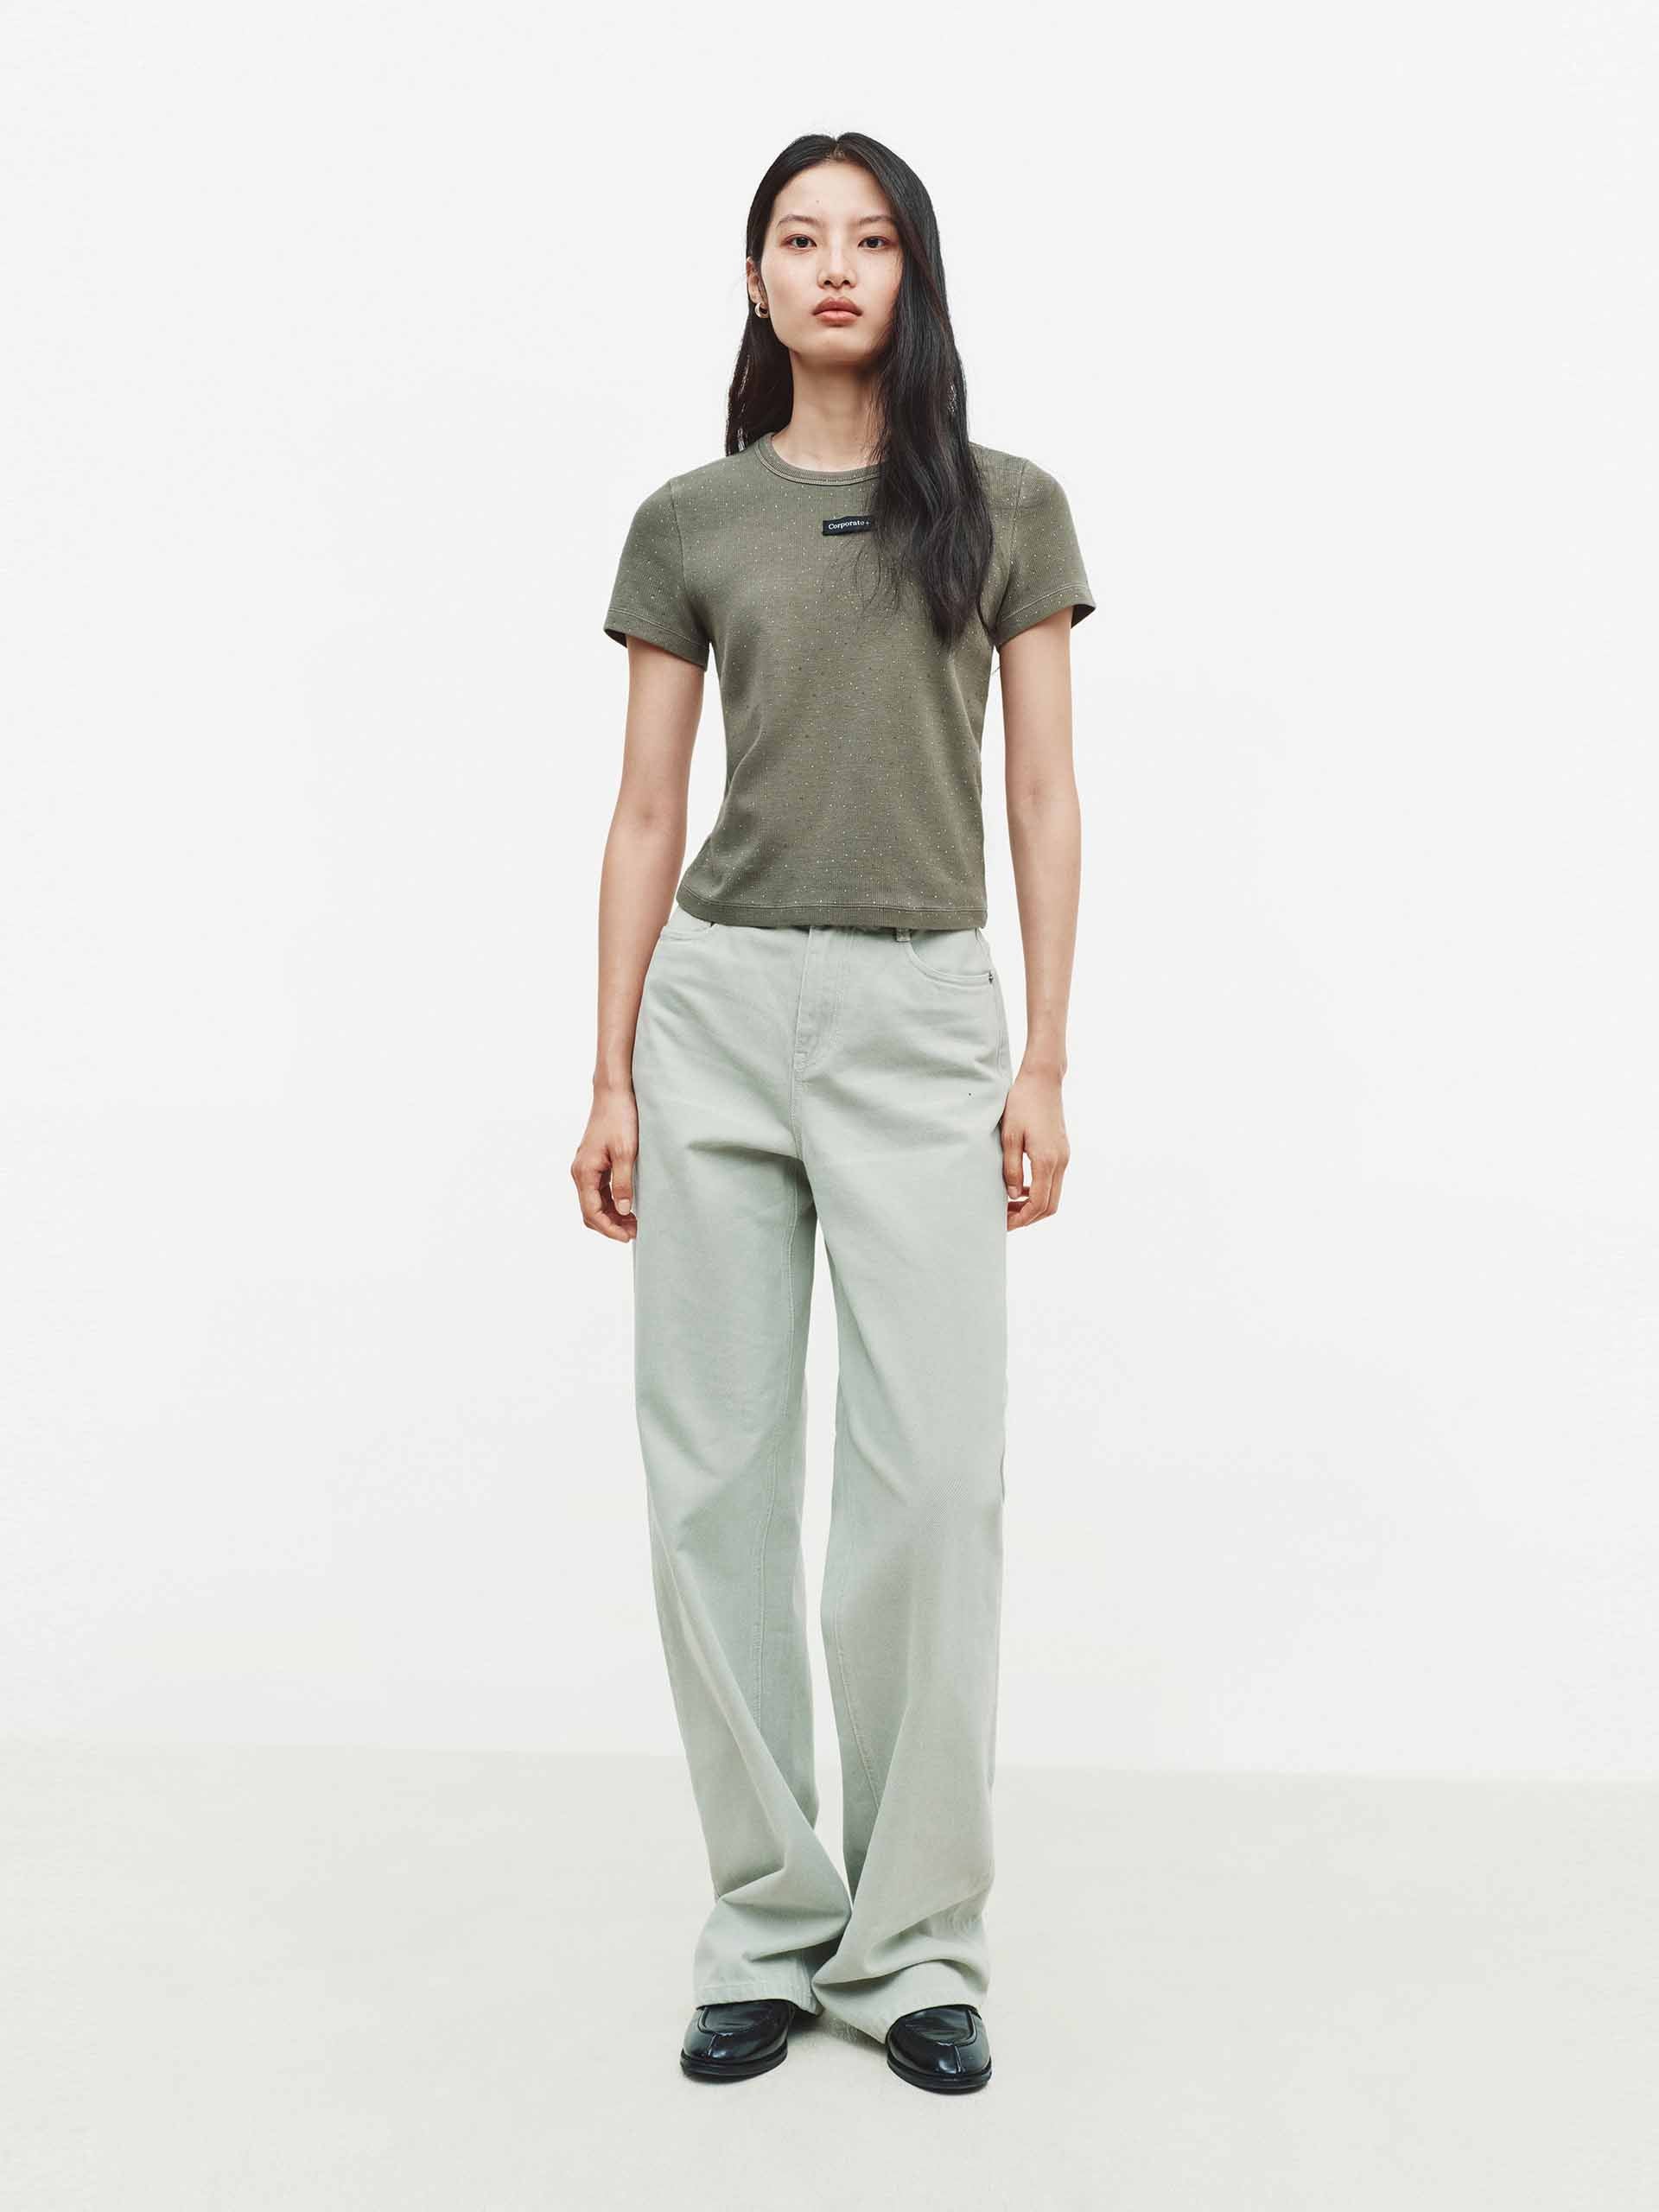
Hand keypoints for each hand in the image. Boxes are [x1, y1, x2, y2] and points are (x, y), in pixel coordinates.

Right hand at [572, 1082, 638, 1240]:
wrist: (614, 1094)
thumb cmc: (619, 1119)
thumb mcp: (626, 1153)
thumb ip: (623, 1183)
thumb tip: (623, 1209)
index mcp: (584, 1172)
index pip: (591, 1212)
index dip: (609, 1229)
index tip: (628, 1237)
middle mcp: (580, 1172)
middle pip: (590, 1211)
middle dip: (610, 1225)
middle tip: (634, 1232)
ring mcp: (586, 1168)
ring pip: (594, 1203)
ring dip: (612, 1215)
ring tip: (634, 1223)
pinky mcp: (593, 1164)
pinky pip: (598, 1191)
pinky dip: (611, 1203)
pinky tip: (628, 1206)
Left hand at [1001, 1067, 1068, 1228]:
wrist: (1043, 1081)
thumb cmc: (1022, 1104)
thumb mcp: (1009, 1136)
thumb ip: (1011, 1168)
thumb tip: (1012, 1195)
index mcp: (1047, 1160)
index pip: (1039, 1203)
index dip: (1022, 1218)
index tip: (1004, 1224)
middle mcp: (1060, 1162)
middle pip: (1050, 1206)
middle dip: (1029, 1218)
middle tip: (1006, 1220)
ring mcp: (1064, 1157)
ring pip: (1054, 1195)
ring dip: (1034, 1206)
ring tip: (1009, 1206)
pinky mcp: (1062, 1151)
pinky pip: (1054, 1181)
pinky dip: (1039, 1192)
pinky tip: (1021, 1188)